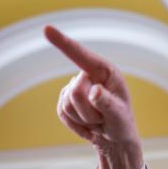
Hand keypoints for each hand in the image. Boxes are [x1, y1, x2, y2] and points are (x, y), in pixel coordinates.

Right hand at [44, 25, 143, 168]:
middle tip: (102, 119)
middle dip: (88, 112)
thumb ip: (107, 103)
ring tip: (97, 121)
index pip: (82, 56)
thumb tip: (94, 91)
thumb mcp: (119, 115)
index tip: (46, 28)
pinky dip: (75, 125)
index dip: (63, 43)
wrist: (114, 139)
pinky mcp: (65, 100)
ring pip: (67, 104)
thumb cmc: (121, 123)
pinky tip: (88, 126)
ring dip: (83, 120)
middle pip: (75, 92)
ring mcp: (74, 87)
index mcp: (105, 71)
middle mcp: (88, 75)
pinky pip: (61, 112)